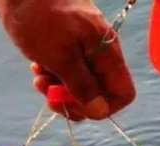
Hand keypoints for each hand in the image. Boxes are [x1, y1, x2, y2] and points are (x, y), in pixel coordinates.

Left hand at [0, 0, 135, 120]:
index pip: (123, 93)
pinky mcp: (68, 47)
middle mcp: (100, 53)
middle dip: (74, 100)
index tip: (76, 106)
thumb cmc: (40, 18)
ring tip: (39, 76)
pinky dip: (52, 75)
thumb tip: (99, 111)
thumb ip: (82, 86)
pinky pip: (67, 72)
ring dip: (58, 89)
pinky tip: (37, 66)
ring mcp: (85, 49)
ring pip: (80, 85)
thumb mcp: (60, 58)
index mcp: (106, 53)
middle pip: (99, 94)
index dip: (103, 107)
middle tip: (50, 94)